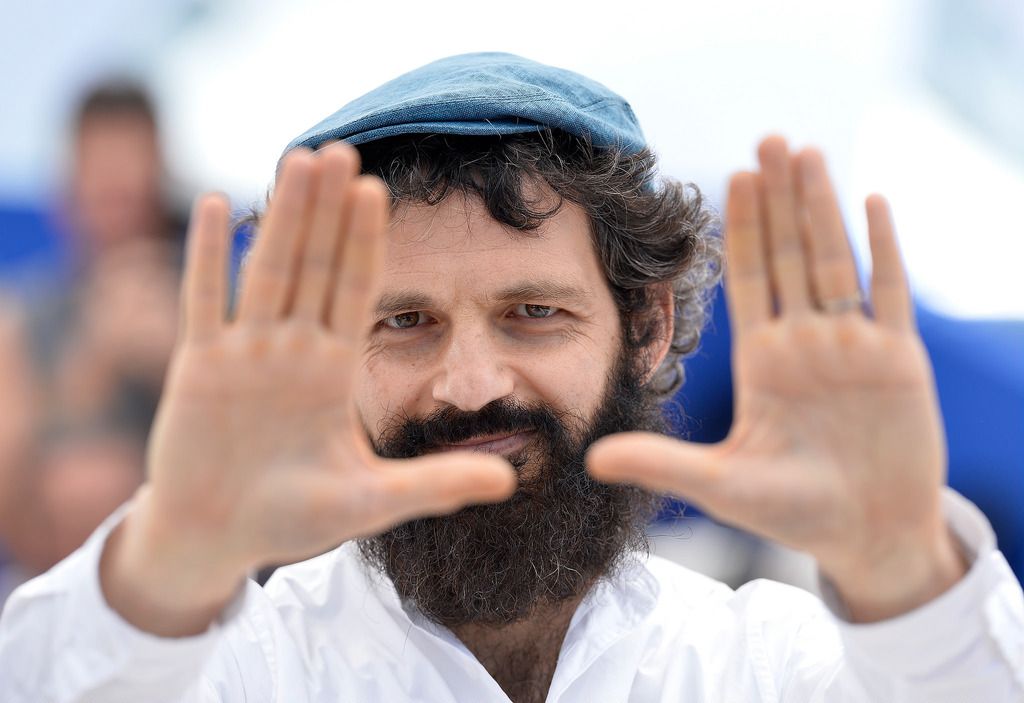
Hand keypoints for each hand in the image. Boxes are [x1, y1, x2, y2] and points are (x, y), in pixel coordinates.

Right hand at [103, 145, 514, 634]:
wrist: (218, 537)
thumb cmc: (291, 518)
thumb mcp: (373, 501)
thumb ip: (436, 485)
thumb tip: (510, 481)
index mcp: (333, 371)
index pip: (354, 290)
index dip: (365, 241)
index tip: (378, 189)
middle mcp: (292, 350)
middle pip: (314, 264)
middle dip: (328, 210)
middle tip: (343, 149)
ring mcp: (244, 353)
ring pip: (267, 269)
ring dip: (283, 215)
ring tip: (299, 158)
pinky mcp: (198, 369)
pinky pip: (204, 301)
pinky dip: (208, 256)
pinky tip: (217, 205)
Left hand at [587, 136, 963, 620]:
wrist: (866, 535)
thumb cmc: (795, 512)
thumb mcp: (720, 485)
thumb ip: (661, 463)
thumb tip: (590, 460)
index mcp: (764, 360)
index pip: (749, 278)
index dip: (743, 228)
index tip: (731, 177)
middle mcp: (805, 343)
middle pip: (790, 255)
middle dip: (779, 198)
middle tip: (767, 139)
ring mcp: (852, 346)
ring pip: (835, 261)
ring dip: (822, 207)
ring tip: (807, 152)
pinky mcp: (899, 360)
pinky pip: (891, 294)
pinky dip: (883, 249)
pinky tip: (871, 201)